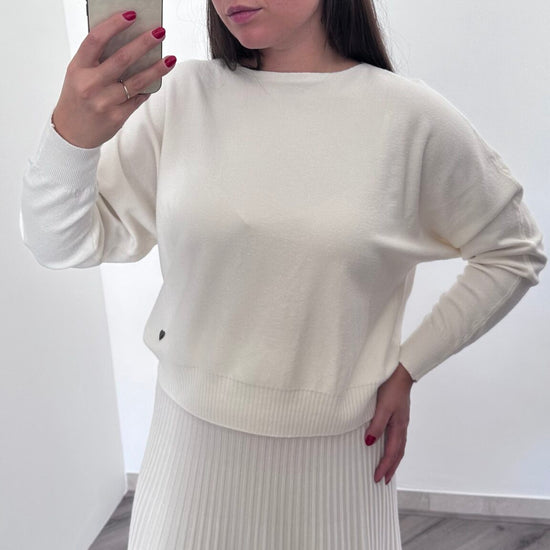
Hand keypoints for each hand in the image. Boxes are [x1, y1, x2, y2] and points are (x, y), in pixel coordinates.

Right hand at [52, 11, 175, 148]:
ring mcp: (104, 102)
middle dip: (144, 43)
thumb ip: (97, 59)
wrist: (71, 133)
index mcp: (78, 68)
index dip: (114, 24)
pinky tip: (156, 81)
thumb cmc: (77, 99)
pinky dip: (148, 88)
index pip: (96, 40)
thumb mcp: (78, 74)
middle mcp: (90, 84)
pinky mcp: (117, 117)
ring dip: (156, 69)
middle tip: (159, 32)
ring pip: (137, 81)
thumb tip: (128, 41)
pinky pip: (138, 99)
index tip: (131, 14)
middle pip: (122, 59)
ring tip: (170, 59)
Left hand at [364, 362, 413, 484]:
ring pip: (399, 445)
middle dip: (391, 467)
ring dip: (393, 459)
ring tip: (388, 468)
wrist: (401, 372)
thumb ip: (376, 424)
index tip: (377, 478)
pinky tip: (388, 445)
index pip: (392, 452)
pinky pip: (397, 437)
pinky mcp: (398, 415)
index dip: (385, 466)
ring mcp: (401, 421)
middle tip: (384, 480)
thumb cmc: (391, 388)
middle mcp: (402, 426)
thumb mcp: (382, 407)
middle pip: (398, 453)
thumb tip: (370, 443)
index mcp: (399, 427)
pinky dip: (393, 447)